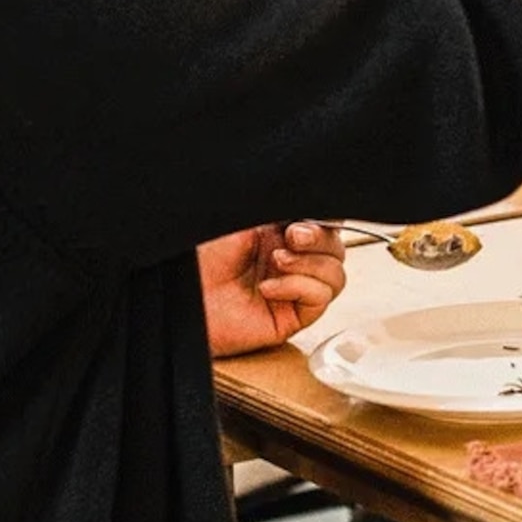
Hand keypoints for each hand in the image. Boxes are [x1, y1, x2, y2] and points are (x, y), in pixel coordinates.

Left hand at [199, 222, 347, 357]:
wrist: (185, 299)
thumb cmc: (205, 260)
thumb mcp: (246, 223)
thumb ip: (282, 212)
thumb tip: (312, 203)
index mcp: (282, 236)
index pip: (326, 225)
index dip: (326, 220)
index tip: (306, 217)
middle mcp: (293, 263)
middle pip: (336, 249)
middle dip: (320, 239)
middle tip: (293, 236)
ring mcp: (295, 290)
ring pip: (336, 274)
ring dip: (310, 264)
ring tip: (277, 261)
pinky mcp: (294, 317)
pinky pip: (320, 298)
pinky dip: (298, 287)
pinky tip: (269, 288)